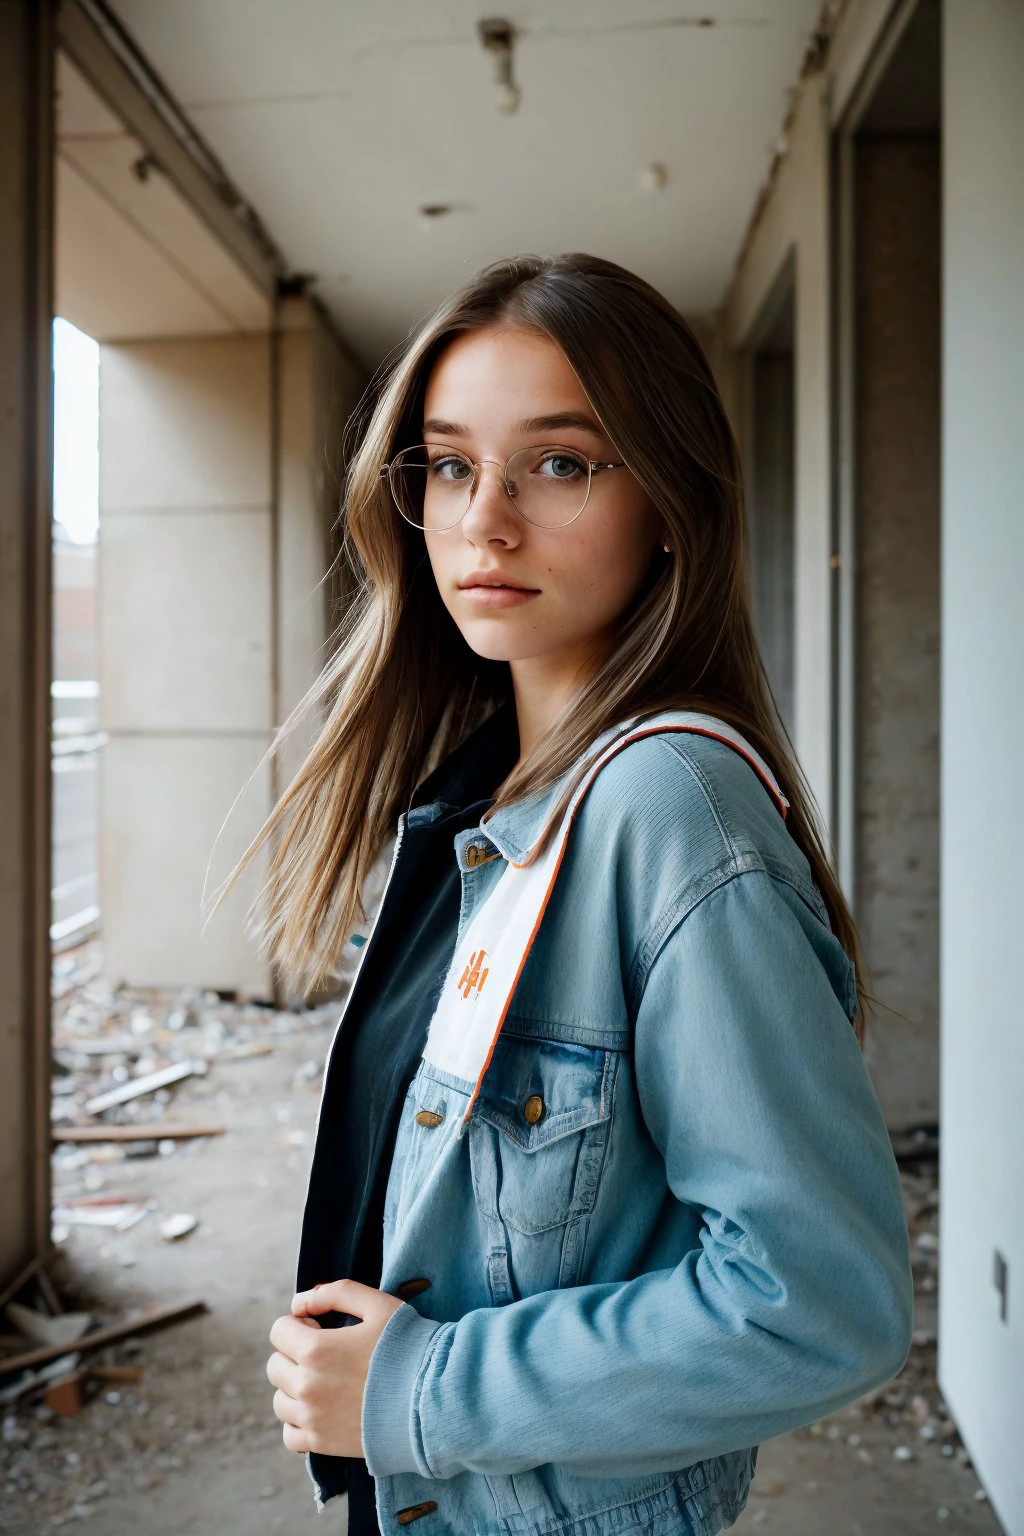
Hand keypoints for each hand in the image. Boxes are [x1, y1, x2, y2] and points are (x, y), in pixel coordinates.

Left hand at [267, 1279, 404, 1456]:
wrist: (433, 1398)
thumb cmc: (408, 1347)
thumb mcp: (378, 1304)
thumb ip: (336, 1293)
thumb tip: (300, 1301)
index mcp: (316, 1349)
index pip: (279, 1331)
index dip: (300, 1324)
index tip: (321, 1328)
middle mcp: (307, 1386)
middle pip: (275, 1365)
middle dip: (294, 1354)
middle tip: (326, 1354)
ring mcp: (312, 1418)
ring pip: (280, 1400)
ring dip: (296, 1387)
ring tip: (327, 1381)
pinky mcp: (322, 1444)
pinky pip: (290, 1434)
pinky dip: (299, 1421)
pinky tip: (322, 1409)